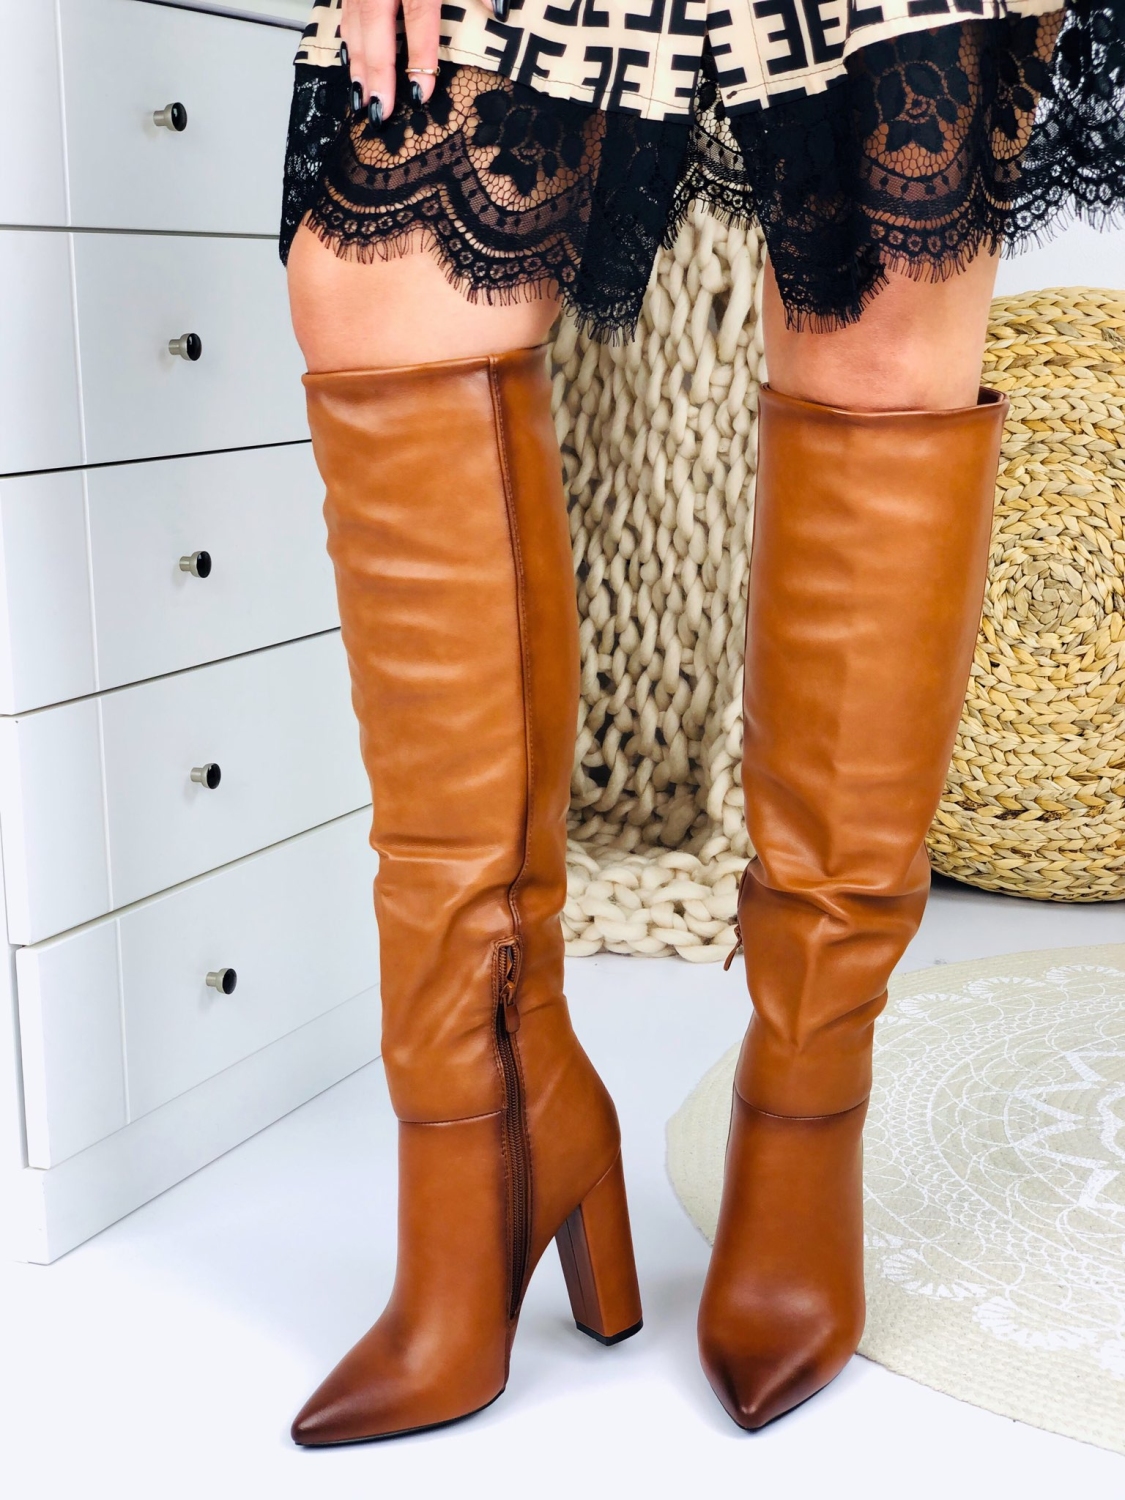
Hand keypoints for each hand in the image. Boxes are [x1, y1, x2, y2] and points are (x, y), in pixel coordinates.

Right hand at [341, 0, 503, 122]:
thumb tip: (498, 8)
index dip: (418, 55)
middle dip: (376, 70)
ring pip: (354, 18)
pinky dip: (347, 36)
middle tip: (379, 110)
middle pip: (376, 24)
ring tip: (361, 98)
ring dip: (357, 61)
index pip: (417, 15)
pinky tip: (350, 60)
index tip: (420, 92)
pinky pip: (346, 7)